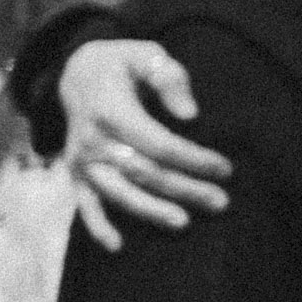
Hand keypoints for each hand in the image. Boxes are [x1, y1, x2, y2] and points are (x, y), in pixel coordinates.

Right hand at [59, 38, 232, 250]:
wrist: (75, 72)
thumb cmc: (122, 63)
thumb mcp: (146, 54)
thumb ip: (169, 78)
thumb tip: (190, 115)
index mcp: (111, 110)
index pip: (159, 144)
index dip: (193, 159)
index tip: (225, 169)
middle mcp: (93, 140)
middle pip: (145, 172)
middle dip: (185, 189)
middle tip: (221, 203)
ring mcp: (82, 160)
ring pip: (119, 193)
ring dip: (151, 211)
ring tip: (184, 223)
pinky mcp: (76, 173)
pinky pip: (84, 204)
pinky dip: (97, 226)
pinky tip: (117, 246)